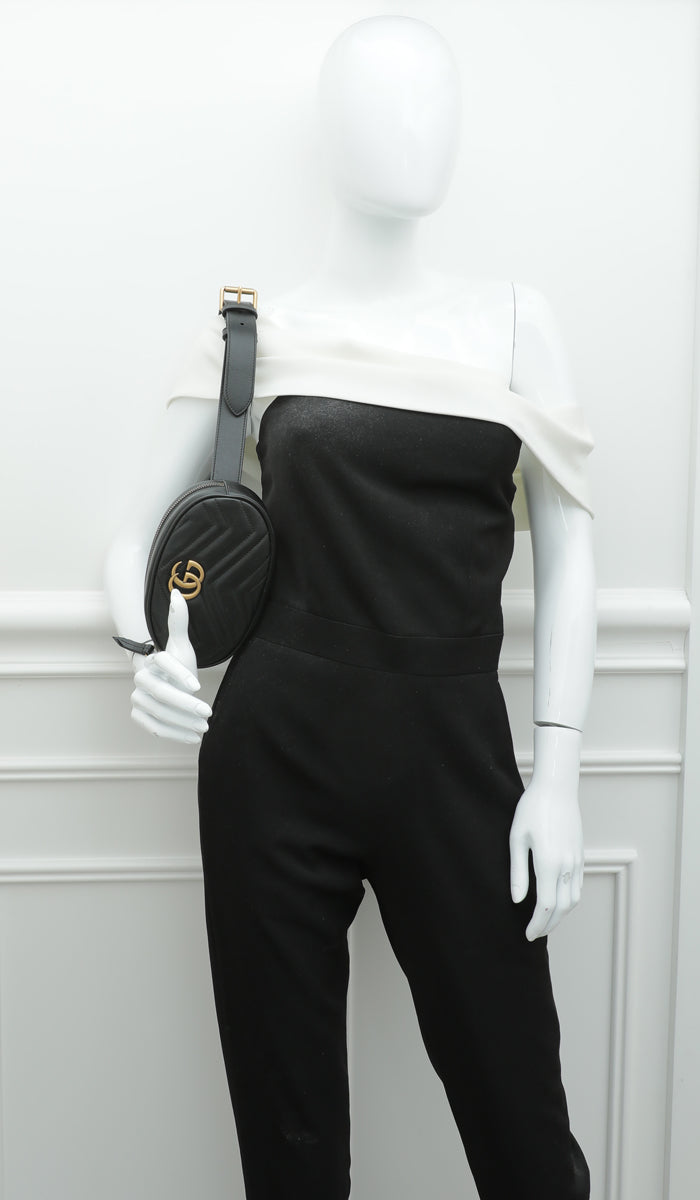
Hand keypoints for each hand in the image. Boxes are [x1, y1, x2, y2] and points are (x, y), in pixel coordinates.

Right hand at [130, 590, 212, 744]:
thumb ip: (179, 620)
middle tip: (208, 713)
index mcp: (152, 659)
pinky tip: (193, 737)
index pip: (163, 663)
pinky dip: (174, 734)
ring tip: (205, 728)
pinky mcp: (139, 715)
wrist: (166, 683)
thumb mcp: (182, 644)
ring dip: (183, 722)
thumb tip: (177, 592)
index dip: (179, 673)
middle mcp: (141, 678)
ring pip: (159, 712)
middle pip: (161, 692)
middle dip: (185, 704)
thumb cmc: (178, 664)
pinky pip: (155, 727)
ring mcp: (137, 698)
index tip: (199, 686)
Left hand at [509, 725, 584, 940]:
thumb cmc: (531, 810)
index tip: (527, 935)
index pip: (545, 907)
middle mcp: (566, 866)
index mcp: (549, 864)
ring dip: (560, 915)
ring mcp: (576, 861)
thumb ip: (518, 872)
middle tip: (534, 935)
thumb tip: (517, 900)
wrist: (556, 788)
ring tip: (544, 922)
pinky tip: (557, 902)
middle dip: (548, 925)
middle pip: (561, 908)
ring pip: (573, 900)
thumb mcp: (516, 839)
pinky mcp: (580, 855)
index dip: (537, 925)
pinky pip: (577, 886)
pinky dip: (569, 901)